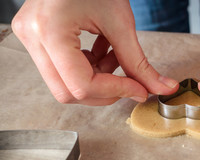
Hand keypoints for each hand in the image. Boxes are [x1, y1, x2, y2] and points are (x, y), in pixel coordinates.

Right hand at [12, 0, 177, 105]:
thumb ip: (140, 62)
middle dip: (105, 93)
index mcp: (50, 31)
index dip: (116, 91)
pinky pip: (63, 70)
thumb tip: (163, 88)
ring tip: (116, 58)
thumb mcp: (120, 22)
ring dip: (98, 81)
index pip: (82, 85)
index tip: (140, 89)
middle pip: (68, 93)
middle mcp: (33, 38)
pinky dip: (89, 69)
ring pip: (65, 85)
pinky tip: (104, 52)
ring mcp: (31, 38)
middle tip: (131, 83)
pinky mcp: (37, 38)